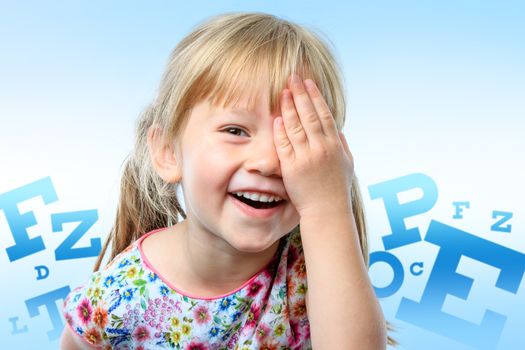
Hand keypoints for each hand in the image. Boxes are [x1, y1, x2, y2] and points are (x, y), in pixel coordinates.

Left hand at [273, 74, 354, 218]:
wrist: (327, 212)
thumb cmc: (337, 189)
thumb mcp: (347, 165)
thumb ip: (343, 146)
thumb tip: (338, 131)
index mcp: (335, 145)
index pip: (324, 114)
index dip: (316, 97)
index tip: (309, 82)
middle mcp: (321, 148)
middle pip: (310, 115)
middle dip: (301, 94)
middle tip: (294, 77)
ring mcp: (306, 157)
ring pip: (296, 126)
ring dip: (289, 107)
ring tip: (284, 91)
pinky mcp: (292, 168)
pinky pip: (285, 145)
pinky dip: (280, 130)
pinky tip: (277, 117)